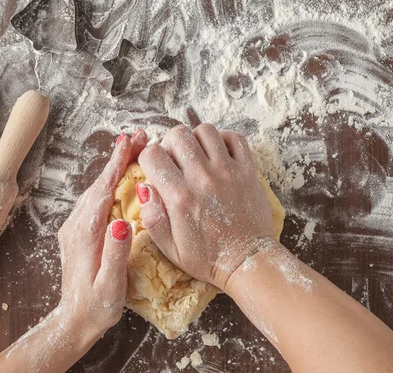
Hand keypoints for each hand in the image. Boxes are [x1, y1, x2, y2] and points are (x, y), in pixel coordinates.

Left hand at [56, 130, 147, 339]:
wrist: (74, 322)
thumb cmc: (97, 307)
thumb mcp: (111, 285)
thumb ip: (116, 253)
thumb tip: (122, 222)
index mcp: (85, 233)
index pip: (102, 190)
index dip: (116, 164)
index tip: (128, 141)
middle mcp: (76, 225)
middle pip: (99, 183)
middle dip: (119, 158)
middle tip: (139, 136)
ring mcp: (75, 227)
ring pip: (96, 189)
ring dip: (114, 168)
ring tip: (135, 150)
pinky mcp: (79, 232)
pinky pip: (96, 200)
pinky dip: (109, 183)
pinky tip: (122, 179)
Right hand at [137, 124, 274, 290]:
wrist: (247, 262)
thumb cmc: (207, 258)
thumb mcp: (170, 248)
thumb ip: (152, 217)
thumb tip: (144, 187)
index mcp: (180, 197)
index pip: (152, 155)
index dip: (148, 159)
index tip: (154, 169)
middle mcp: (203, 178)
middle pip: (178, 134)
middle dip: (170, 144)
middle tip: (175, 161)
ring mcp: (228, 172)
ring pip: (205, 130)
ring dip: (196, 140)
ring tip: (197, 157)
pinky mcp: (248, 171)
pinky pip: (235, 138)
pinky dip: (224, 140)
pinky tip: (218, 155)